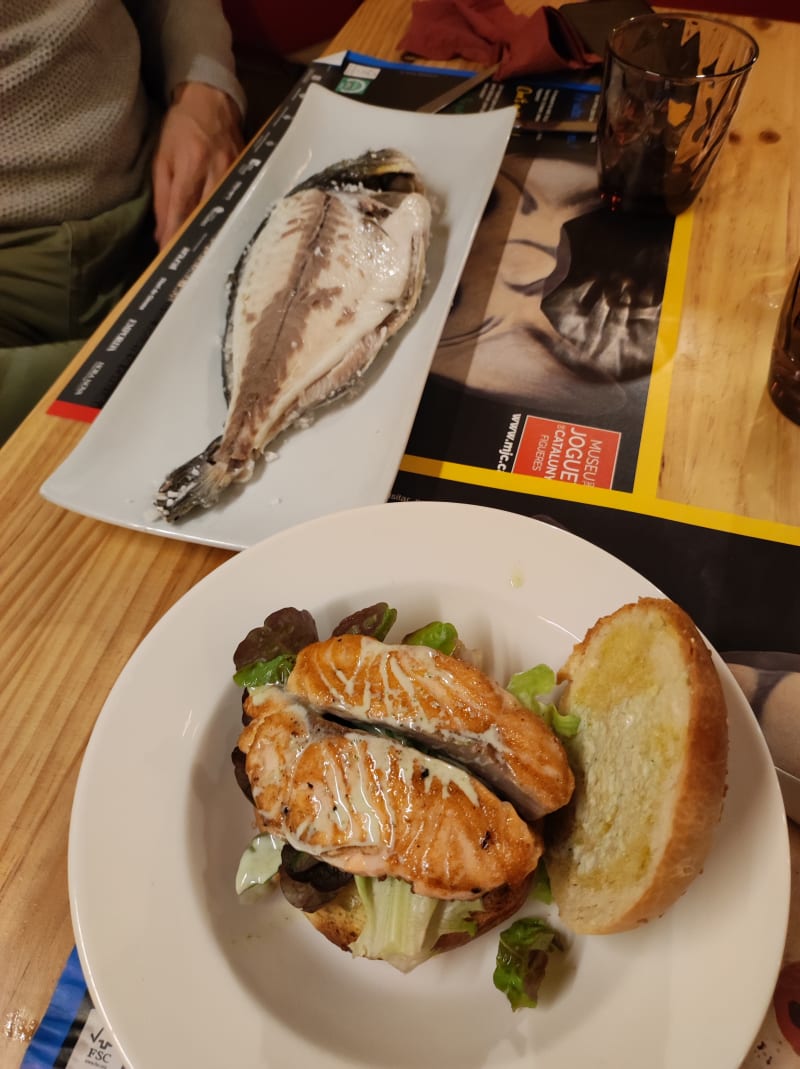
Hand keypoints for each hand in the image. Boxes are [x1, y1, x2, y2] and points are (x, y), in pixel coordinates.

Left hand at [151, 81, 243, 247]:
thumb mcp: (163, 158)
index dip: (176, 238)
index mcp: (191, 166)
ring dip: (215, 238)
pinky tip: (226, 241)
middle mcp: (216, 172)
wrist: (212, 100)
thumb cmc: (181, 128)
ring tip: (207, 262)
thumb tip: (162, 236)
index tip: (170, 261)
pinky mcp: (248, 176)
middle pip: (207, 217)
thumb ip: (163, 198)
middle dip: (197, 244)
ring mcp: (235, 175)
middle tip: (190, 270)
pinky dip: (229, 224)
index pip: (183, 211)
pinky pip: (238, 206)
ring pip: (225, 215)